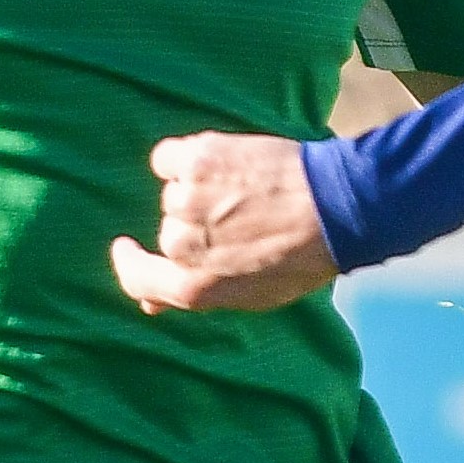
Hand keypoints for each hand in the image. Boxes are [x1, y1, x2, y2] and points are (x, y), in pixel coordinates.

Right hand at [111, 133, 334, 313]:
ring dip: (197, 190)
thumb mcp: (253, 295)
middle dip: (195, 226)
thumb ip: (198, 296)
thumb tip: (151, 304)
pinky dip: (183, 158)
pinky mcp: (197, 160)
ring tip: (244, 190)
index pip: (138, 280)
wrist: (336, 206)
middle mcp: (183, 245)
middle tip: (240, 217)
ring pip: (172, 194)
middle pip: (168, 233)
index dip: (130, 264)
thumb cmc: (303, 256)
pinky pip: (167, 158)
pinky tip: (218, 160)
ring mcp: (187, 200)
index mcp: (194, 287)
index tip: (126, 249)